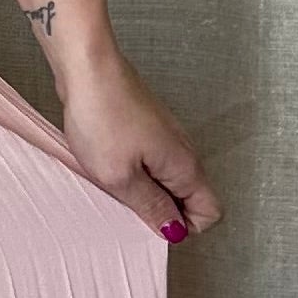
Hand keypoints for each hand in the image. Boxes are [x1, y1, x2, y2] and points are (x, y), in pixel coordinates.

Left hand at [54, 42, 221, 245]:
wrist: (88, 67)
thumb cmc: (102, 115)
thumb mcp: (120, 177)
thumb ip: (151, 207)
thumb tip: (174, 230)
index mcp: (186, 167)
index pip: (210, 213)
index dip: (182, 226)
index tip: (150, 220)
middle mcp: (184, 151)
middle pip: (188, 197)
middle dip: (158, 208)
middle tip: (123, 199)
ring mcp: (166, 137)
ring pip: (166, 179)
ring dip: (140, 187)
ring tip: (110, 177)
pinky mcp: (147, 127)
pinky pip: (149, 161)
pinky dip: (130, 168)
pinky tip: (105, 160)